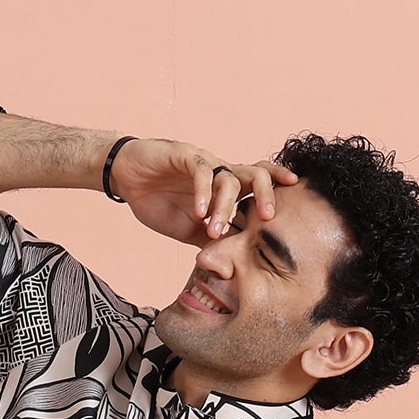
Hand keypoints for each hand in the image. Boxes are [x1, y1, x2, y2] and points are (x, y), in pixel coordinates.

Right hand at [109, 138, 297, 245]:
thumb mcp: (187, 229)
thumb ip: (210, 240)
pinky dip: (203, 192)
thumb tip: (233, 264)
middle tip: (268, 218)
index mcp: (224, 187)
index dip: (277, 194)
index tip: (294, 211)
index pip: (259, 186)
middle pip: (256, 174)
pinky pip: (201, 170)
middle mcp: (220, 171)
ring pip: (229, 178)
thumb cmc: (157, 200)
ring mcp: (204, 162)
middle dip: (267, 194)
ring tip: (216, 229)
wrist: (125, 177)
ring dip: (225, 206)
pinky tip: (198, 212)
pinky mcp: (183, 154)